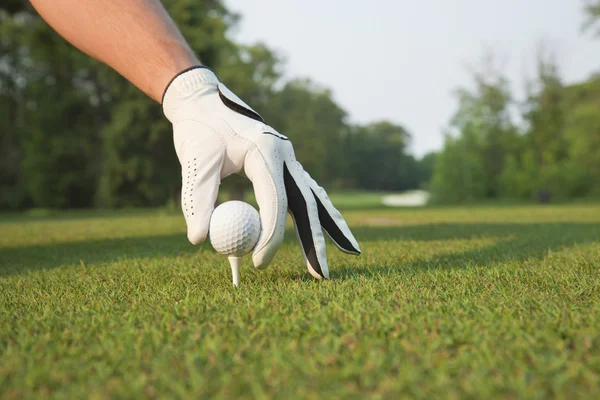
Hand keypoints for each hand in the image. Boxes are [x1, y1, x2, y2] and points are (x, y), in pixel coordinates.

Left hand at [162, 67, 360, 278]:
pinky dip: (318, 214)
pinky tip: (333, 231)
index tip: (259, 263)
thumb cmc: (198, 128)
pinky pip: (306, 193)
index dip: (271, 235)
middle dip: (314, 241)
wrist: (203, 100)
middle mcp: (285, 154)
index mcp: (266, 150)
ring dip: (327, 228)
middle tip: (322, 276)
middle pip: (306, 204)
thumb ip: (197, 200)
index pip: (276, 200)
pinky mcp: (283, 165)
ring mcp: (288, 159)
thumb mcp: (194, 162)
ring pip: (314, 198)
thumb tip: (199, 240)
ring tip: (350, 253)